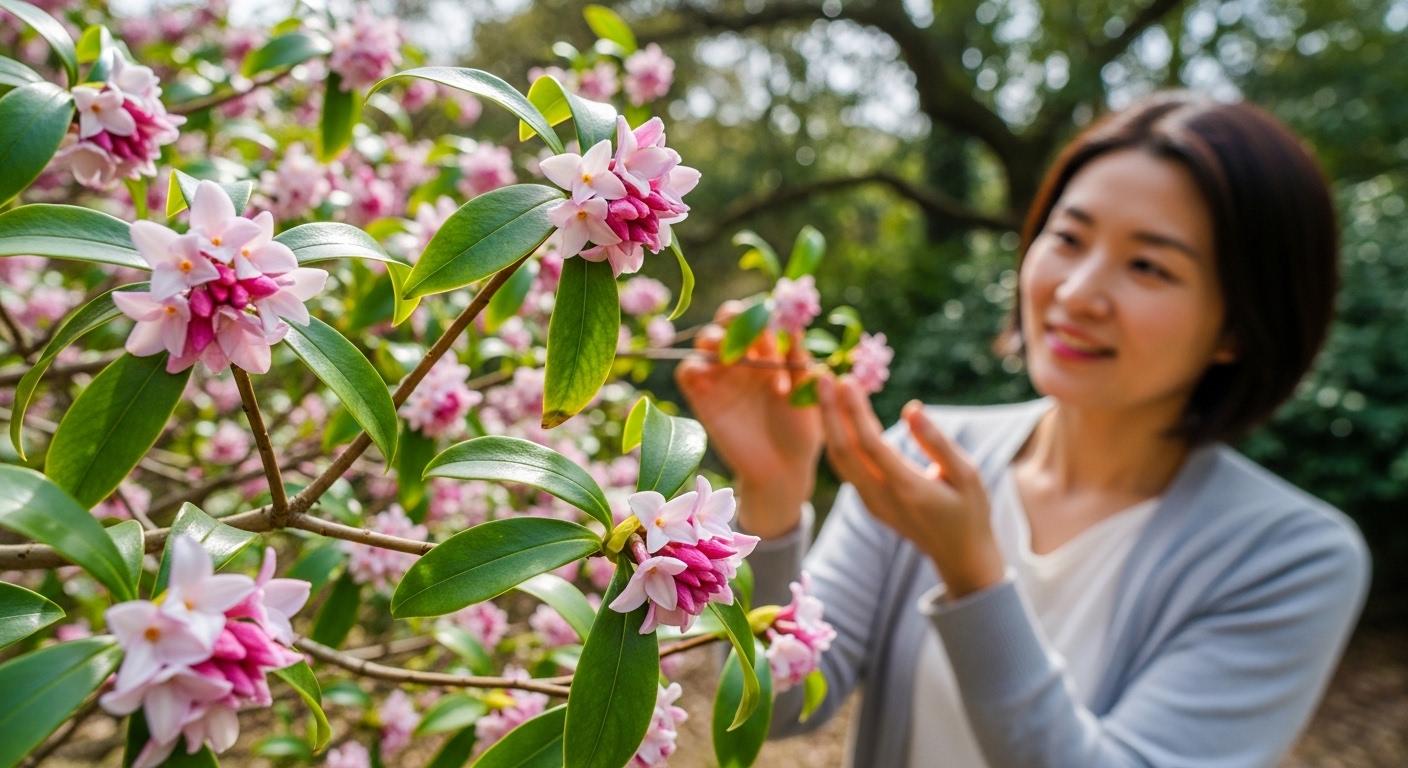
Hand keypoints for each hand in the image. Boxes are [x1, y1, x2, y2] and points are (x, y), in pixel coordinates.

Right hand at [675, 301, 823, 536]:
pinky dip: (692, 366)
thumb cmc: (801, 431)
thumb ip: (800, 363)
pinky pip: (688, 371)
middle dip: (734, 317)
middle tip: (747, 334)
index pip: (761, 318)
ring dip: (713, 338)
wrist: (782, 471)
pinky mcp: (702, 397)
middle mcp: (744, 358)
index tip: (776, 336)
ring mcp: (722, 376)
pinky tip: (710, 376)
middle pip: (727, 320)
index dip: (766, 319)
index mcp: (771, 351)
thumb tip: (795, 329)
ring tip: (732, 357)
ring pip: (705, 340)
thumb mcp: (808, 394)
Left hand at [815, 375, 1004, 598]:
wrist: (959, 555)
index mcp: (906, 487)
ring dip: (830, 424)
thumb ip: (938, 443)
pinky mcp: (869, 502)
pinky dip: (838, 438)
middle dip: (829, 413)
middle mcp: (880, 496)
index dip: (854, 411)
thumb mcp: (967, 475)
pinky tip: (840, 415)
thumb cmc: (970, 511)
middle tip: (823, 377)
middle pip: (843, 450)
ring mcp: (871, 502)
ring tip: (826, 390)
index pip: (870, 444)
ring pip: (840, 460)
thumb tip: (911, 408)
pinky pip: (846, 467)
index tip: (846, 380)